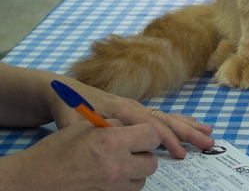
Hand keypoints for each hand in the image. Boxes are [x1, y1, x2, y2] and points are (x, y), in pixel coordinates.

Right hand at [4, 120, 159, 190]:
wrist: (34, 179)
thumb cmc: (57, 149)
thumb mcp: (87, 126)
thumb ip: (114, 126)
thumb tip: (130, 128)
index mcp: (112, 142)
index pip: (152, 136)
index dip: (148, 133)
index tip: (142, 133)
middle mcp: (116, 167)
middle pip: (151, 162)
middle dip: (145, 154)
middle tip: (132, 148)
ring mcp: (112, 188)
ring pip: (141, 180)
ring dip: (136, 171)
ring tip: (119, 162)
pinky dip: (124, 184)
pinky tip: (111, 175)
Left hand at [49, 77, 213, 157]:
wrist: (65, 90)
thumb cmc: (68, 108)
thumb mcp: (74, 122)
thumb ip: (92, 130)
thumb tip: (108, 140)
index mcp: (120, 108)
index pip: (149, 125)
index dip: (165, 139)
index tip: (180, 153)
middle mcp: (132, 105)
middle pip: (164, 118)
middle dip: (187, 132)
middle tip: (207, 142)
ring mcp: (135, 106)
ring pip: (166, 116)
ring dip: (187, 125)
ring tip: (208, 133)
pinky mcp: (135, 109)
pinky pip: (161, 115)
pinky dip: (178, 120)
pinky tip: (190, 124)